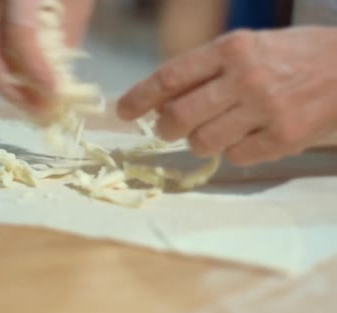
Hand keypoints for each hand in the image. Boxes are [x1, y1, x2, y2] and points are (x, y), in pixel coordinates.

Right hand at [0, 0, 93, 113]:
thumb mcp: (76, 1)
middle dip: (15, 92)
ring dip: (11, 88)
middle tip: (42, 113)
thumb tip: (62, 80)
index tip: (55, 93)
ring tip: (38, 107)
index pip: (19, 34)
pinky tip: (31, 90)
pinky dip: (11, 75)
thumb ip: (67, 35)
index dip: (35, 68)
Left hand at [117, 27, 336, 165]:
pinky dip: (234, 152)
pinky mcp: (284, 137)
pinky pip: (234, 157)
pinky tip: (249, 138)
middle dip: (165, 127)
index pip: (170, 77)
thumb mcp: (249, 47)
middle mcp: (244, 77)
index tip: (124, 111)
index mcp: (231, 48)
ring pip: (202, 142)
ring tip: (217, 131)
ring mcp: (265, 109)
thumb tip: (162, 99)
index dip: (140, 97)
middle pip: (178, 116)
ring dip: (200, 141)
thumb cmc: (296, 56)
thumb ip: (207, 70)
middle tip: (168, 128)